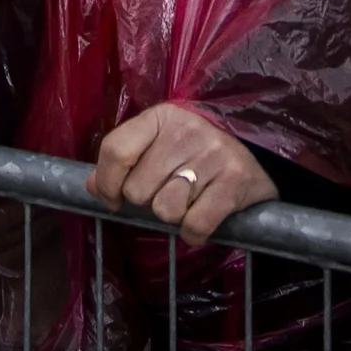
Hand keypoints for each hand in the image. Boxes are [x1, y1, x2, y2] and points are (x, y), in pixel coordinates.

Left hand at [86, 101, 276, 248]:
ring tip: (189, 201)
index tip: (114, 198)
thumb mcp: (160, 144)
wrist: (260, 155)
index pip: (115, 151)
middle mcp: (187, 131)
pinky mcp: (235, 182)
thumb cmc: (198, 152)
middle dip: (148, 202)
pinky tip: (203, 217)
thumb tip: (90, 186)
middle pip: (138, 190)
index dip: (106, 183)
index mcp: (161, 117)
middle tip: (169, 193)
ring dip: (173, 217)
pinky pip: (194, 226)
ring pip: (164, 210)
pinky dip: (194, 233)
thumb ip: (124, 160)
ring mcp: (213, 155)